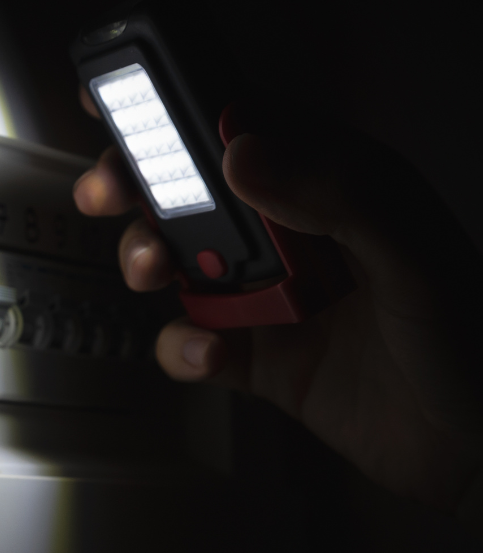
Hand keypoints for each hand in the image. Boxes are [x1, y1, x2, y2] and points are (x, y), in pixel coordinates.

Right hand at [74, 92, 482, 515]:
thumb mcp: (411, 251)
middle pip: (191, 190)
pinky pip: (193, 343)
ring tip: (151, 271)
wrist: (481, 452)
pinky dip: (183, 348)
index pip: (245, 125)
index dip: (179, 107)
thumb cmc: (474, 338)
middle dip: (137, 184)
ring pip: (179, 262)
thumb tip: (243, 150)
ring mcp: (270, 296)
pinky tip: (207, 353)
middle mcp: (294, 232)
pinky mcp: (258, 357)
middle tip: (106, 193)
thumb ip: (334, 191)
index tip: (119, 100)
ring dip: (147, 260)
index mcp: (333, 184)